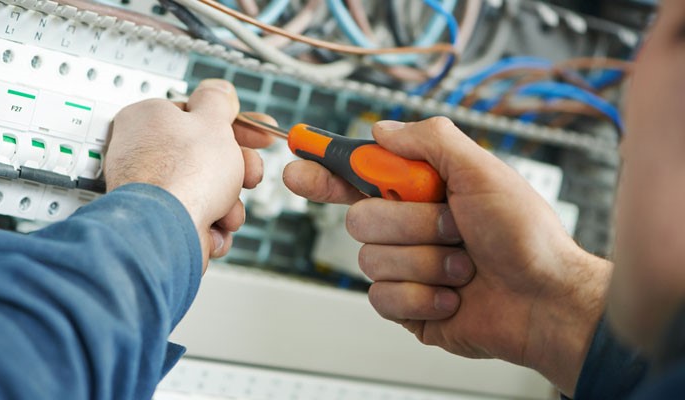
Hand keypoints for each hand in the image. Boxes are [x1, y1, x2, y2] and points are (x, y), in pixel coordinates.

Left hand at [105, 79, 274, 267]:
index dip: (236, 126)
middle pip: (206, 157)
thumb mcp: (212, 122)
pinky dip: (212, 227)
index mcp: (149, 119)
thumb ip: (218, 101)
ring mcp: (150, 191)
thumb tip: (219, 89)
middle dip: (237, 172)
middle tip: (250, 175)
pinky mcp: (159, 222)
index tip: (259, 137)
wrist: (165, 233)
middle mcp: (143, 153)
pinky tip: (212, 229)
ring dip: (228, 204)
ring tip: (227, 211)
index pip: (199, 116)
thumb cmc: (181, 175)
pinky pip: (196, 219)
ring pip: (206, 192)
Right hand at [283, 117, 610, 395]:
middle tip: (453, 226)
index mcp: (420, 190)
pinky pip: (381, 297)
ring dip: (426, 261)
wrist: (546, 300)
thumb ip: (429, 140)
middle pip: (359, 218)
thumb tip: (381, 130)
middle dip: (411, 223)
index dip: (324, 168)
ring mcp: (405, 267)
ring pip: (370, 260)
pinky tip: (453, 295)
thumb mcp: (483, 170)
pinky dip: (423, 295)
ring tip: (463, 265)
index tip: (298, 163)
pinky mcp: (405, 305)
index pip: (357, 174)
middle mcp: (408, 225)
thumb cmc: (526, 236)